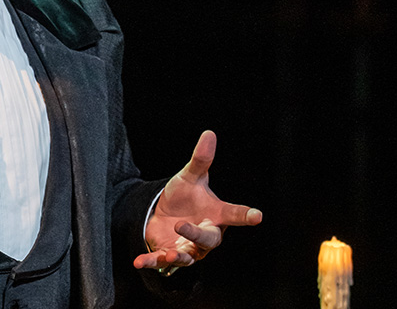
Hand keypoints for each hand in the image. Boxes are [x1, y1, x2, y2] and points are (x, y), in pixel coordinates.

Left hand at [133, 130, 261, 273]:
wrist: (165, 213)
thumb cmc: (185, 197)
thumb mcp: (190, 177)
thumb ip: (200, 160)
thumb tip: (209, 133)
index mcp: (215, 215)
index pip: (234, 214)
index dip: (245, 215)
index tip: (257, 215)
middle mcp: (204, 234)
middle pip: (207, 240)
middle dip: (195, 234)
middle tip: (181, 225)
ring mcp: (187, 247)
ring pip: (187, 256)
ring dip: (178, 256)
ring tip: (169, 254)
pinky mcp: (168, 253)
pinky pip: (160, 262)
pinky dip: (151, 262)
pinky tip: (138, 262)